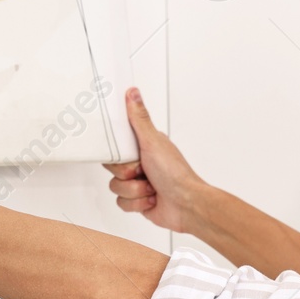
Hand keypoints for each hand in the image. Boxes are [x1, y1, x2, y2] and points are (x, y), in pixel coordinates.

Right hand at [102, 88, 205, 234]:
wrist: (186, 205)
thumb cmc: (175, 174)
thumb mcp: (153, 141)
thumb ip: (139, 118)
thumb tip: (133, 93)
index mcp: (144, 147)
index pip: (116, 147)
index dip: (118, 154)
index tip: (128, 156)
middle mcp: (141, 164)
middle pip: (113, 168)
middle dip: (127, 174)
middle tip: (142, 171)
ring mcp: (139, 183)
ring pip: (116, 187)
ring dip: (134, 190)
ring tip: (151, 187)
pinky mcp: (138, 201)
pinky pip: (121, 203)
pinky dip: (137, 204)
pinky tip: (151, 199)